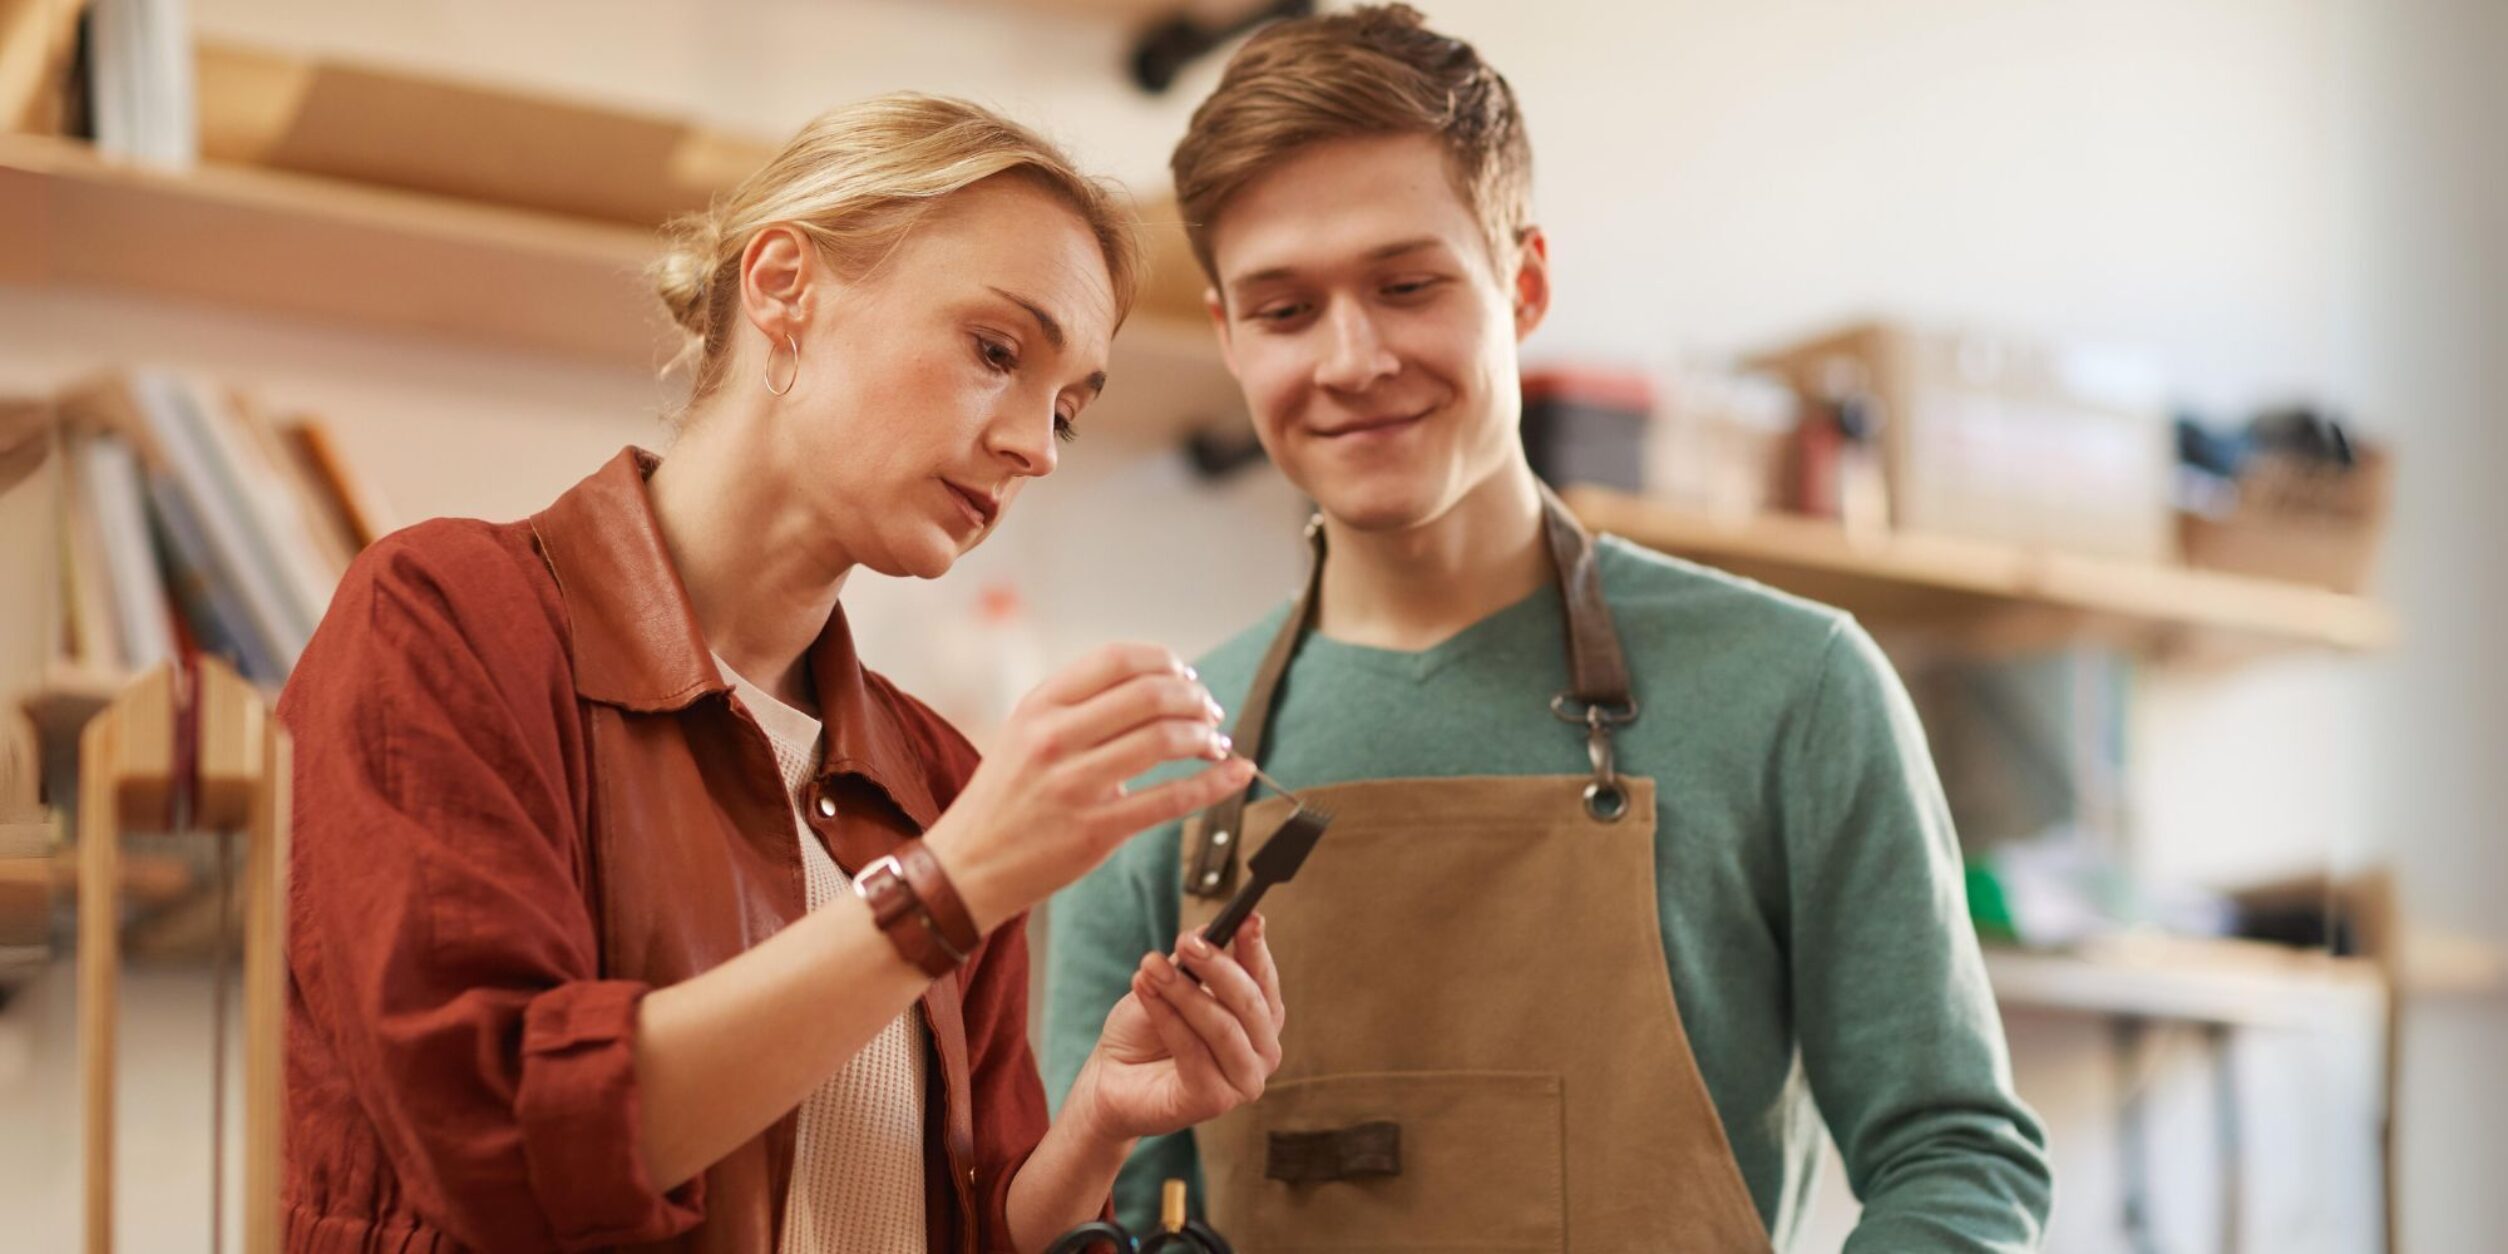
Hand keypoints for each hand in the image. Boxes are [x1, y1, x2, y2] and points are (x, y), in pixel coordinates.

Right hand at [923, 643, 1254, 933]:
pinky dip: (1214, 783)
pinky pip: (1171, 799)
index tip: (1186, 676)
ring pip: (1164, 739)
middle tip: (1210, 711)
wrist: (968, 866)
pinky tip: (1234, 774)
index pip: (1116, 659)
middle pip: (1149, 694)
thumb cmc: (1005, 799)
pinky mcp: (1096, 830)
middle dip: (1195, 699)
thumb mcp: (1024, 733)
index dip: (1164, 662)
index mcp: (1039, 706)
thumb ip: (1078, 707)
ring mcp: (1074, 785)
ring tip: (1216, 744)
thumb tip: (1157, 688)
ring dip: (1205, 737)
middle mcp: (1054, 738)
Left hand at [1063, 914, 1287, 1145]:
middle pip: (1248, 1002)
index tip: (1247, 918)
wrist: (1111, 1079)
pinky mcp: (1215, 1101)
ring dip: (1184, 992)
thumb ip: (1192, 963)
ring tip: (1150, 967)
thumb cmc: (1146, 1031)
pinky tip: (1145, 993)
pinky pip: (1193, 1051)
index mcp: (1260, 1020)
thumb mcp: (1170, 984)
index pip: (1264, 979)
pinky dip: (1167, 1017)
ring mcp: (1243, 1081)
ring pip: (1222, 1027)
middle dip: (1217, 966)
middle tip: (1186, 941)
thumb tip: (1206, 933)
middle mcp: (1262, 1052)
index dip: (1257, 948)